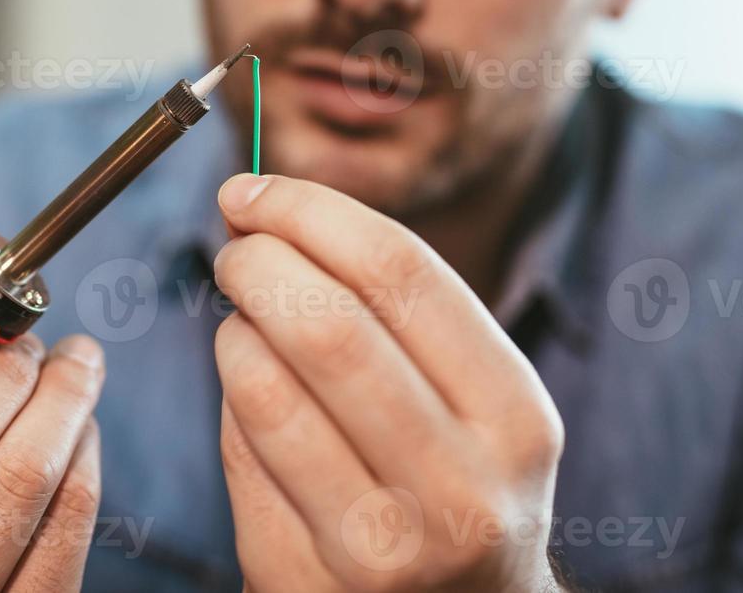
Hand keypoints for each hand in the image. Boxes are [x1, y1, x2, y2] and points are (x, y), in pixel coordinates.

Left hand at [212, 175, 564, 592]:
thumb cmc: (453, 474)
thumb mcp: (471, 396)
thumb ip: (391, 306)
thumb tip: (264, 203)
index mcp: (513, 415)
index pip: (398, 270)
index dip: (307, 211)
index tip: (253, 189)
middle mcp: (458, 490)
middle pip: (324, 322)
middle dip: (256, 259)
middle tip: (234, 247)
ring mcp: (379, 550)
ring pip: (263, 387)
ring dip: (233, 333)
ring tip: (246, 325)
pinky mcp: (301, 580)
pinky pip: (235, 451)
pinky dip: (229, 402)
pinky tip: (252, 399)